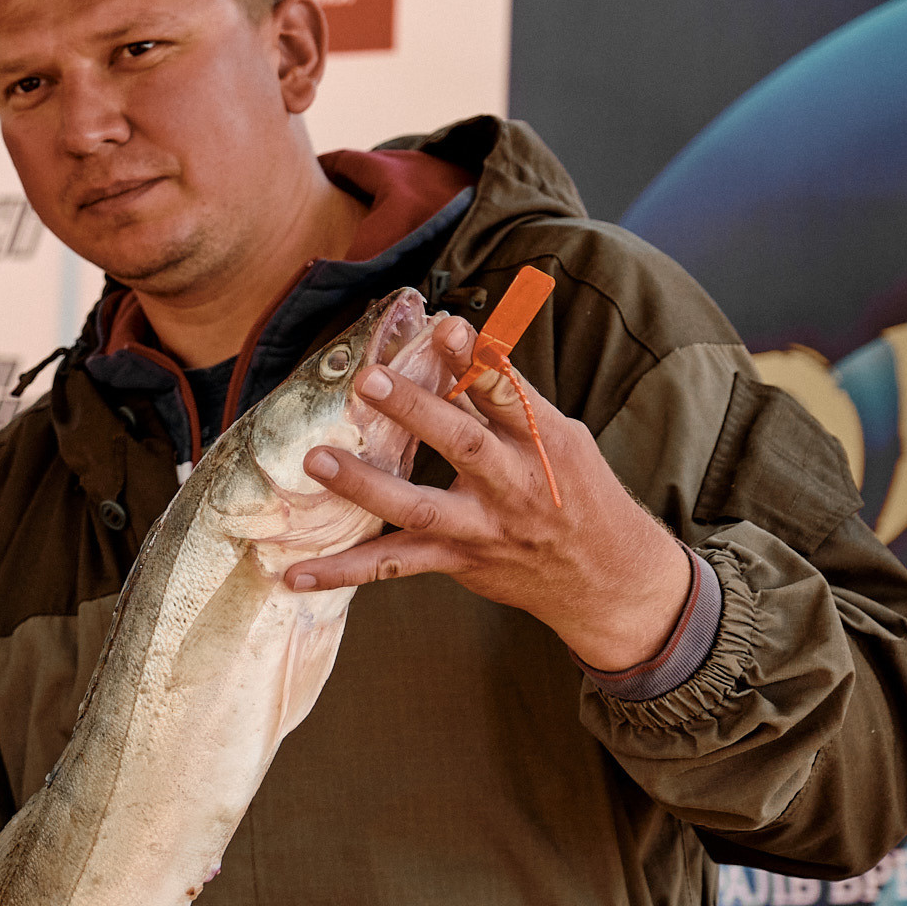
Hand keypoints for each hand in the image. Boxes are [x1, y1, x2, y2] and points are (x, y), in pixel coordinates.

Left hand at [283, 316, 692, 671]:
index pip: (508, 393)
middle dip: (415, 411)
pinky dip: (344, 571)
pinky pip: (394, 567)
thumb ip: (504, 402)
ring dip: (364, 485)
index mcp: (542, 441)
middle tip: (368, 381)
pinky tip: (297, 573)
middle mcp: (513, 483)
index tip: (447, 326)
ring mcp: (484, 527)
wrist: (609, 578)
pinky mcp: (460, 561)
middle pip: (463, 444)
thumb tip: (452, 346)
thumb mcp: (560, 439)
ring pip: (420, 507)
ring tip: (317, 460)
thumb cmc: (577, 493)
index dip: (477, 360)